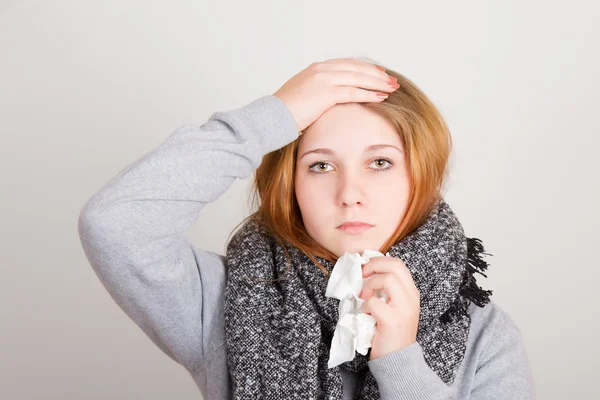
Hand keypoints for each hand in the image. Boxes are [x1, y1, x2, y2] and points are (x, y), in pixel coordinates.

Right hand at [273, 58, 399, 133]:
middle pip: (357, 68)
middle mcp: (322, 70)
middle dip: (376, 74)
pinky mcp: (326, 93)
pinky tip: (381, 98)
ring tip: (392, 89)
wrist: (272, 117)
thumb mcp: (302, 97)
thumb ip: (317, 93)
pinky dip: (369, 94)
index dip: (365, 68)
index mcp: (316, 69)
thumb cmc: (285, 112)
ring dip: (378, 83)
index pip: (347, 64)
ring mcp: (324, 79)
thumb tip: (327, 101)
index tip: (379, 73)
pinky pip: (354, 92)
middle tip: (391, 80)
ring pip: (359, 78)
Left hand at [359, 255, 419, 360]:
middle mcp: (411, 298)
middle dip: (374, 265)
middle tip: (362, 275)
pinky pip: (374, 302)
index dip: (379, 261)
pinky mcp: (393, 320)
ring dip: (369, 285)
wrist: (398, 360)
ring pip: (387, 279)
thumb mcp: (395, 307)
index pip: (398, 264)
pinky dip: (365, 306)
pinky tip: (366, 314)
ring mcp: (404, 309)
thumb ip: (388, 291)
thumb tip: (368, 271)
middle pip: (395, 266)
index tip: (366, 268)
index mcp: (412, 292)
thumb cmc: (391, 332)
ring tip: (364, 297)